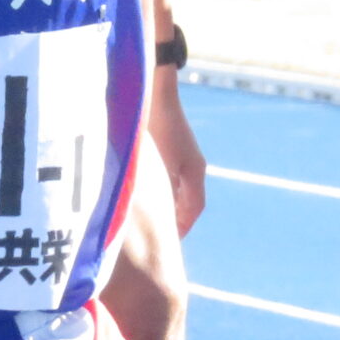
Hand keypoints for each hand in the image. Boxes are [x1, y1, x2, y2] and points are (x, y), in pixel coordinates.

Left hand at [146, 69, 207, 235]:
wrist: (157, 95)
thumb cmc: (157, 127)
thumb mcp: (159, 164)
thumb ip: (163, 190)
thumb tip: (161, 217)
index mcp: (194, 172)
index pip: (193, 210)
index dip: (181, 229)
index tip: (169, 244)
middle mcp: (193, 168)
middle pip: (188, 203)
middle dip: (174, 222)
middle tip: (160, 239)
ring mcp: (185, 158)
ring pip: (179, 191)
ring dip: (168, 207)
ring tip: (152, 222)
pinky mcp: (174, 151)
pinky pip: (171, 180)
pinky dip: (162, 193)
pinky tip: (144, 195)